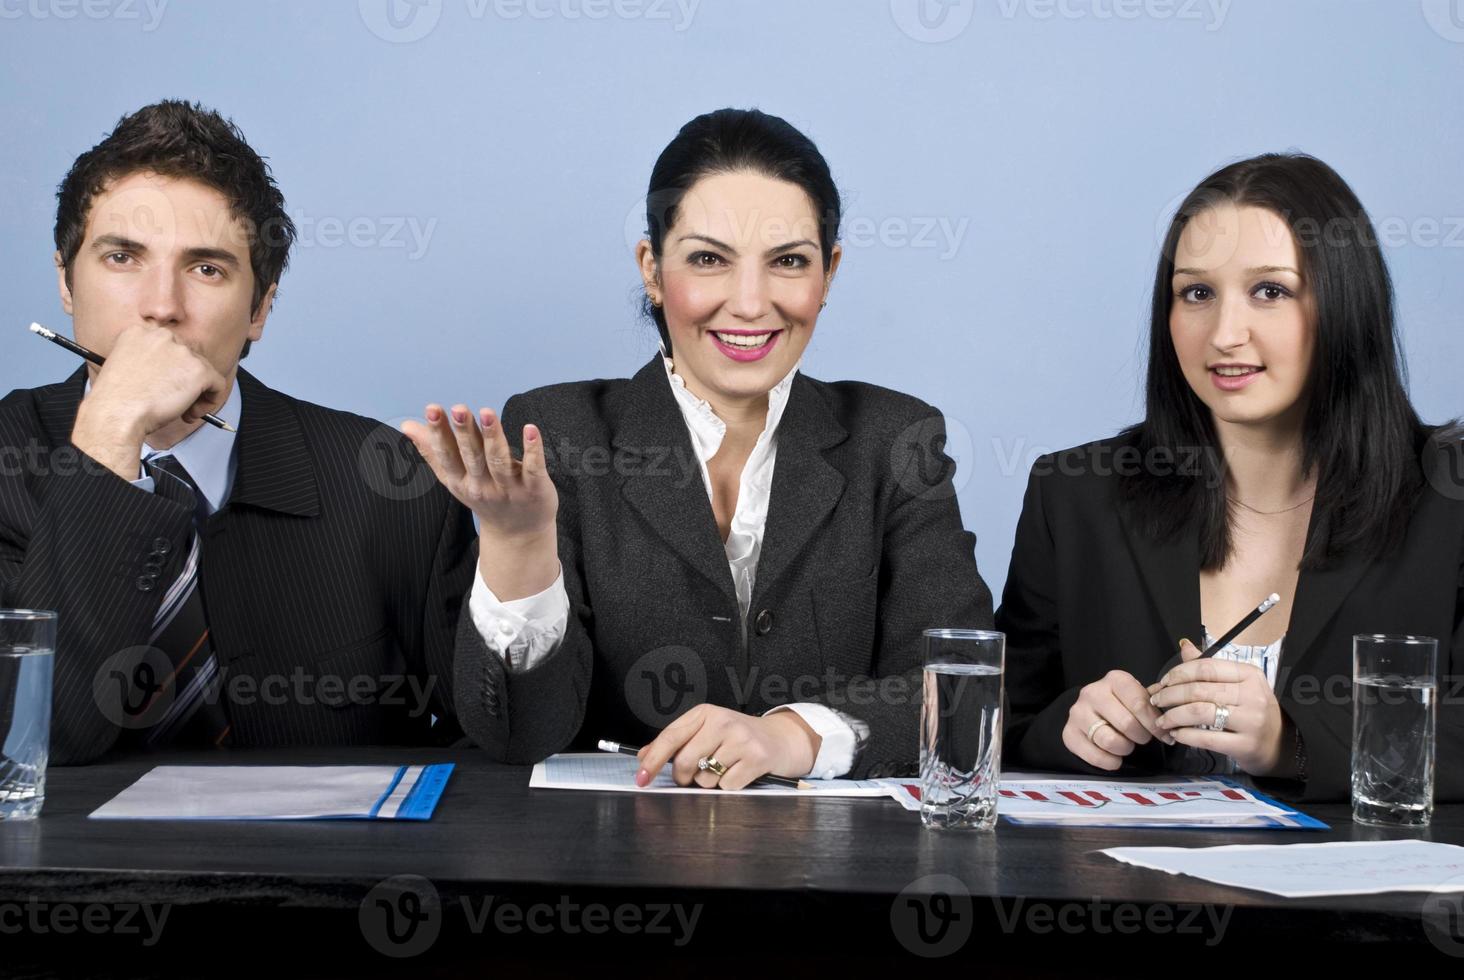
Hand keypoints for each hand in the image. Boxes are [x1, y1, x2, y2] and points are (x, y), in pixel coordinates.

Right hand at [71, 324, 229, 478]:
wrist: (116, 414)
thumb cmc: (115, 400)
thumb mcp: (125, 367)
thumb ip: (148, 361)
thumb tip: (173, 372)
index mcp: (139, 332)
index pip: (169, 347)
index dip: (170, 370)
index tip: (163, 386)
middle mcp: (163, 336)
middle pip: (188, 358)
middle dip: (185, 382)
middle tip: (173, 401)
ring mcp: (182, 351)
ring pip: (205, 372)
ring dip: (196, 394)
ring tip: (180, 412)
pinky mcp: (199, 370)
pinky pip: (218, 385)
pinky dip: (211, 401)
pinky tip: (191, 414)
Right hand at [400, 404, 558, 599]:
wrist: (517, 533)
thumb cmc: (484, 497)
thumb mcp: (454, 478)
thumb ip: (432, 451)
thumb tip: (406, 426)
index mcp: (460, 480)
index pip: (447, 455)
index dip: (438, 433)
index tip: (431, 409)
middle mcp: (482, 485)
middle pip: (472, 456)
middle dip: (465, 432)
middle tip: (459, 408)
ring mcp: (509, 488)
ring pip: (499, 460)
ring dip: (493, 436)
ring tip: (487, 412)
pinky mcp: (534, 489)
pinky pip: (533, 468)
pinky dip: (532, 450)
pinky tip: (531, 429)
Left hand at [635, 704, 820, 790]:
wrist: (781, 739)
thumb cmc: (738, 736)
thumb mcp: (706, 730)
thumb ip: (676, 742)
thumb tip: (643, 756)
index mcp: (705, 712)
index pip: (670, 736)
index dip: (652, 760)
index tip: (641, 778)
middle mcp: (723, 721)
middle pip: (686, 761)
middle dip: (683, 777)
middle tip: (690, 777)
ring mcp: (741, 739)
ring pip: (705, 777)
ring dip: (708, 782)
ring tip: (723, 769)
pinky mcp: (756, 758)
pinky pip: (727, 786)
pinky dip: (728, 786)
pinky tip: (738, 773)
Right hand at [1062, 669, 1172, 770]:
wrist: (1089, 711)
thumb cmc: (1121, 705)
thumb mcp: (1137, 697)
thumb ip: (1152, 705)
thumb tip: (1171, 720)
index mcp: (1114, 679)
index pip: (1140, 704)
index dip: (1155, 724)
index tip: (1165, 735)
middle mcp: (1092, 692)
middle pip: (1126, 724)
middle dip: (1141, 737)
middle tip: (1143, 739)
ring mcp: (1077, 713)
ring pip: (1109, 740)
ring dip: (1125, 749)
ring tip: (1127, 745)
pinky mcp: (1068, 733)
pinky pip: (1095, 756)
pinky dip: (1111, 762)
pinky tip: (1115, 757)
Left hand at [1148, 638, 1285, 775]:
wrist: (1279, 745)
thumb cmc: (1252, 711)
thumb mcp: (1239, 684)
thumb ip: (1210, 667)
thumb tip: (1184, 645)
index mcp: (1249, 674)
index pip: (1205, 667)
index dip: (1178, 673)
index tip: (1162, 682)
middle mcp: (1253, 695)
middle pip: (1199, 689)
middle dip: (1169, 695)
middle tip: (1156, 701)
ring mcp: (1251, 721)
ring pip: (1199, 712)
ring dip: (1173, 716)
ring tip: (1162, 720)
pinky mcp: (1246, 745)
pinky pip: (1206, 738)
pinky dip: (1185, 735)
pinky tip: (1176, 734)